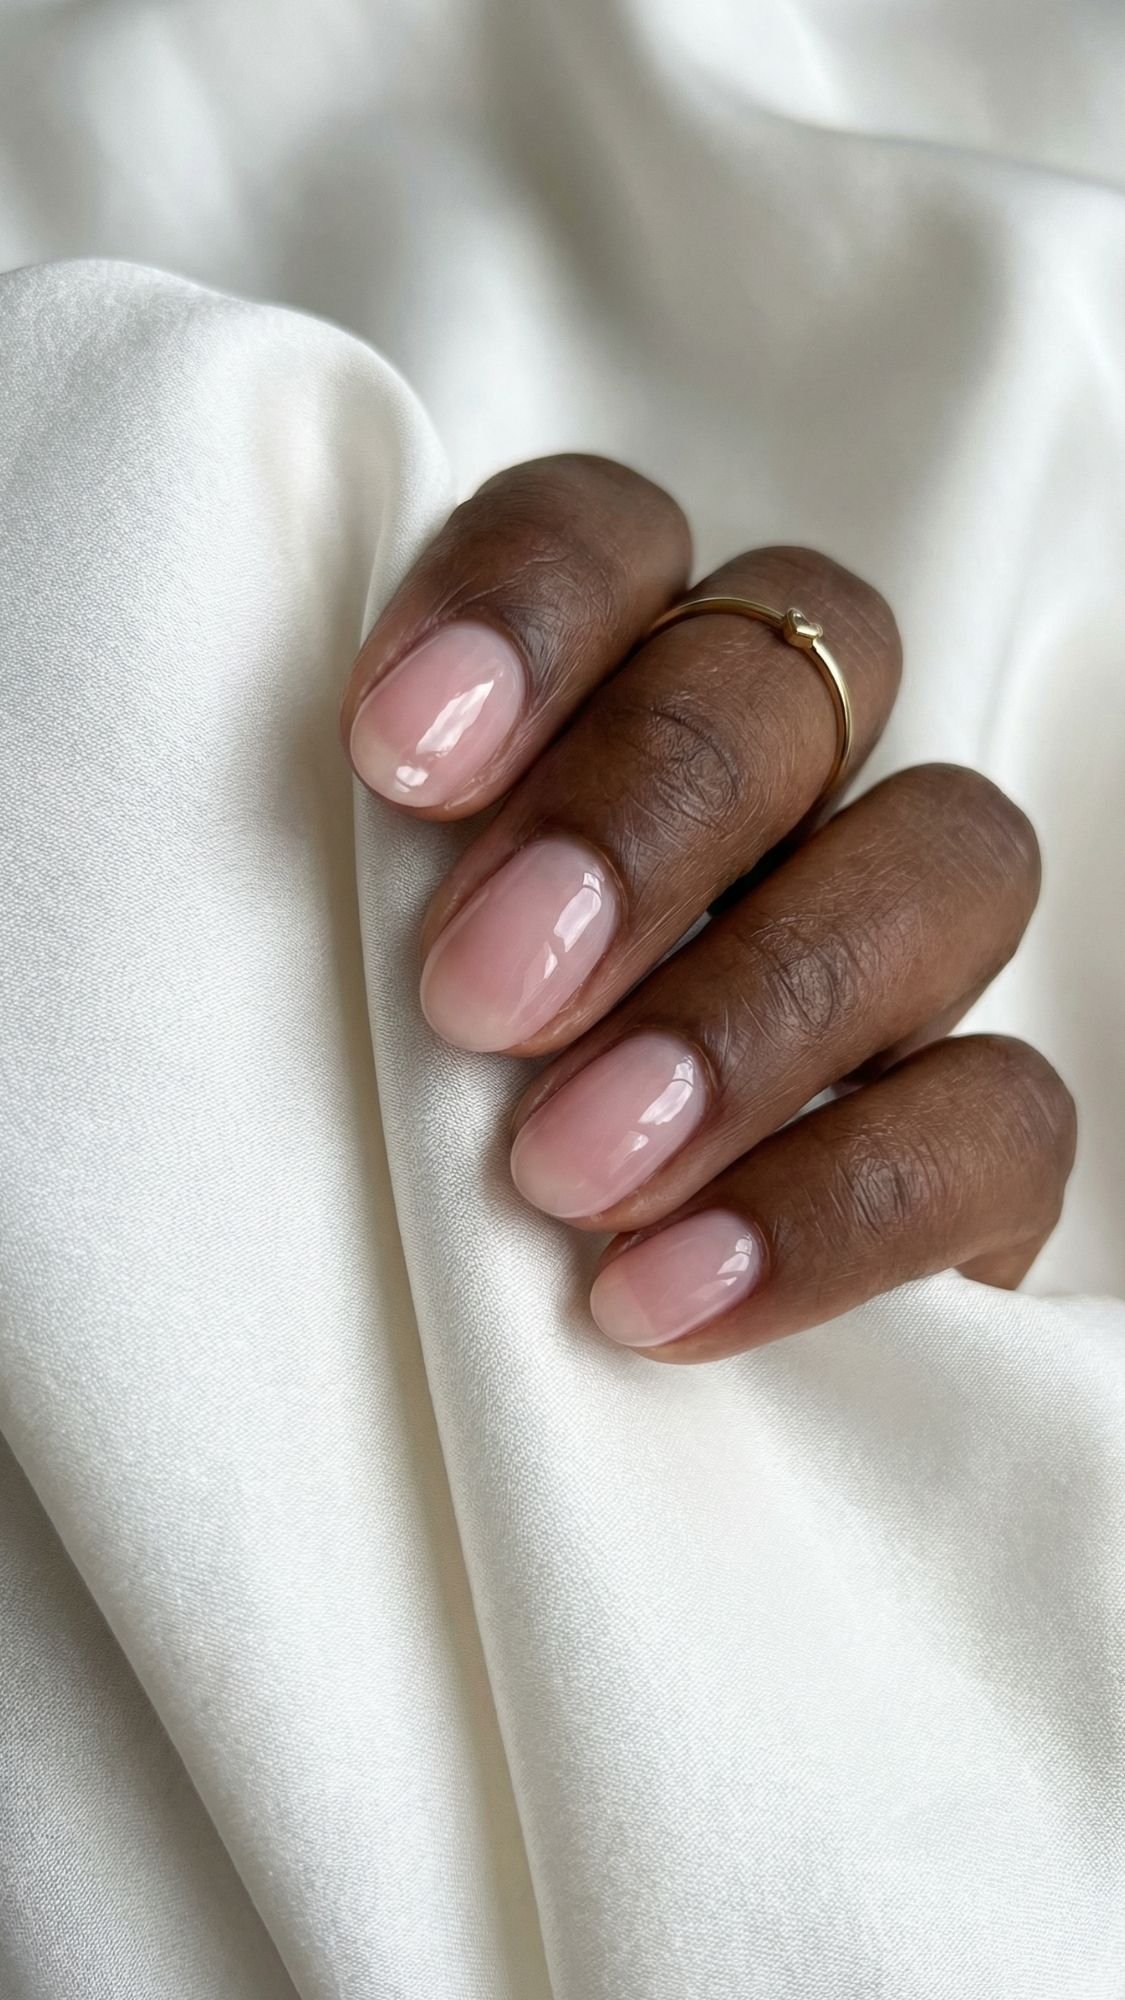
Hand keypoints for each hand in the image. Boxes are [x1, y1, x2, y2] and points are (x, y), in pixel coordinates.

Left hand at [340, 457, 1074, 1361]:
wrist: (477, 1369)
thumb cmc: (369, 1129)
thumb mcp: (305, 982)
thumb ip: (316, 877)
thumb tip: (256, 822)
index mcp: (609, 694)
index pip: (614, 537)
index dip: (529, 608)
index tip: (398, 761)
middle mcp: (786, 784)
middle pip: (789, 678)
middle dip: (640, 824)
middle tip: (479, 999)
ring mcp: (902, 948)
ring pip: (948, 857)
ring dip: (754, 1005)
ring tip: (567, 1170)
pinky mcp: (982, 1135)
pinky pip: (1003, 1114)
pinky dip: (842, 1201)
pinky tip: (663, 1296)